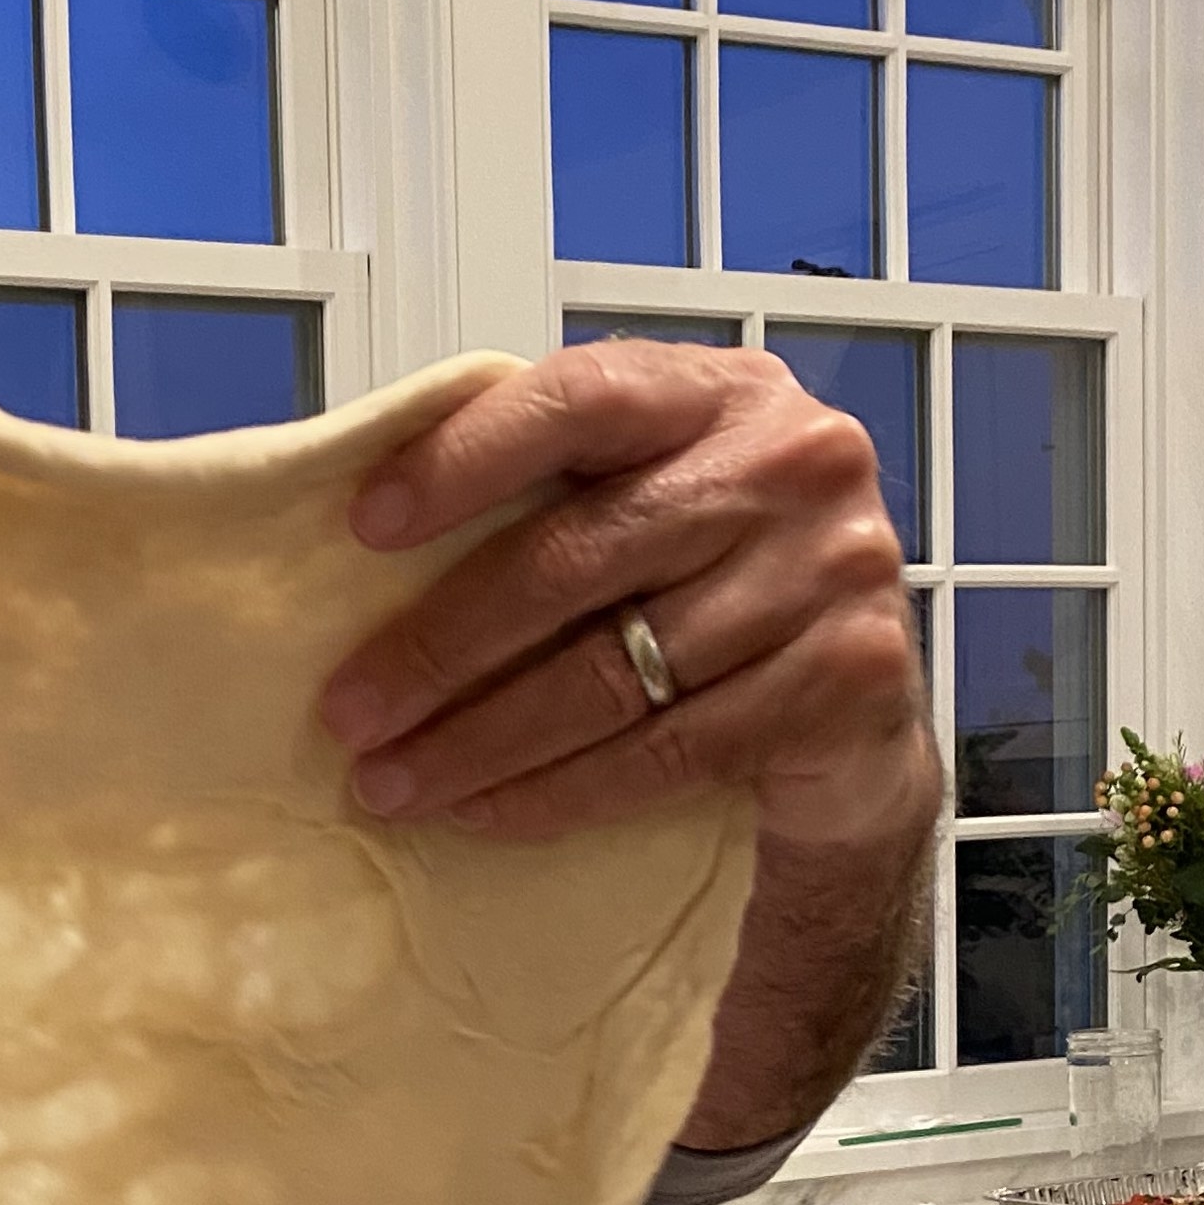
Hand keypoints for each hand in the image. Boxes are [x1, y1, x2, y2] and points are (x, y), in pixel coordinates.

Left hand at [320, 342, 938, 854]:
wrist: (853, 723)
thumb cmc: (715, 599)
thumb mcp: (644, 511)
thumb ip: (551, 494)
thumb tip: (363, 531)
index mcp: (723, 393)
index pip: (582, 397)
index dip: (464, 457)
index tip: (364, 524)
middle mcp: (794, 464)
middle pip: (575, 557)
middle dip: (441, 647)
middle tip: (350, 712)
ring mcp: (835, 572)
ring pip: (611, 672)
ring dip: (480, 741)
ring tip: (389, 781)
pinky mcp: (847, 683)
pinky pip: (664, 752)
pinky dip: (557, 792)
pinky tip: (483, 812)